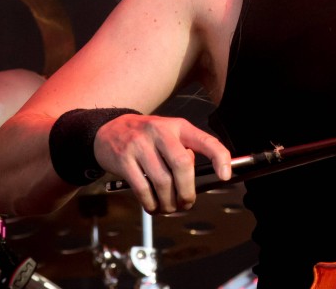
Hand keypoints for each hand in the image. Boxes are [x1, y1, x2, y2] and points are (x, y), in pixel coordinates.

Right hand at [93, 115, 231, 213]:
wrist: (109, 130)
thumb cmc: (147, 137)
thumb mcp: (169, 134)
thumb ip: (184, 151)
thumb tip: (193, 182)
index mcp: (179, 127)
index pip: (205, 140)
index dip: (219, 157)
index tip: (225, 176)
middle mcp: (161, 132)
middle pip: (182, 165)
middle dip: (187, 191)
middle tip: (186, 203)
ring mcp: (140, 145)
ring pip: (162, 181)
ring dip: (168, 202)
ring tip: (169, 208)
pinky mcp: (124, 160)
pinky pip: (142, 188)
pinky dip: (150, 203)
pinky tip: (153, 207)